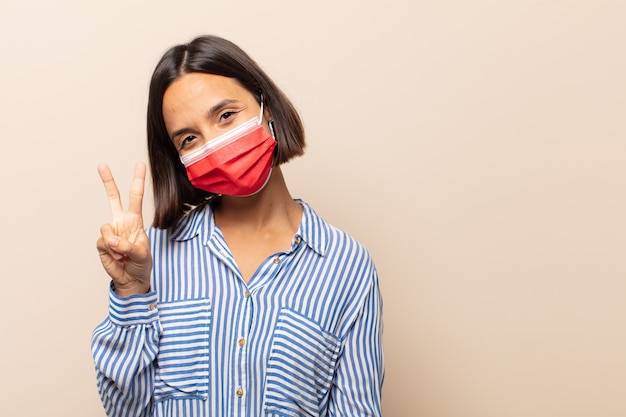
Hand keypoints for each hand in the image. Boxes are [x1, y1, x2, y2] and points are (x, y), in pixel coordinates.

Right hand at [96, 162, 151, 296]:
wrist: (131, 279)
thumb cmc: (141, 264)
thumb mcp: (142, 254)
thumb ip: (128, 246)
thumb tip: (112, 240)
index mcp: (134, 220)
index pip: (135, 197)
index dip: (138, 181)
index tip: (140, 164)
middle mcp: (121, 222)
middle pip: (113, 198)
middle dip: (108, 182)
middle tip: (101, 165)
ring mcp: (110, 232)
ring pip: (106, 228)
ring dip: (115, 244)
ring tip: (123, 254)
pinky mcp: (102, 243)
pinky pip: (103, 243)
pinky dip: (111, 252)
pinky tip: (117, 258)